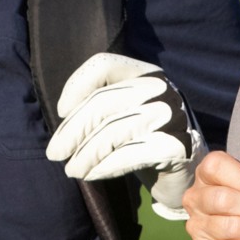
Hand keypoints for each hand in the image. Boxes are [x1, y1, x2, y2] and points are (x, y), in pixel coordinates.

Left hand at [48, 53, 203, 219]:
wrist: (184, 172)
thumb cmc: (143, 140)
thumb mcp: (122, 115)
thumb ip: (98, 106)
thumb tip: (62, 118)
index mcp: (145, 73)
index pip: (103, 65)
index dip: (76, 85)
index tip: (61, 112)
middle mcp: (161, 88)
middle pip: (104, 102)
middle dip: (72, 130)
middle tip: (54, 154)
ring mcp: (172, 115)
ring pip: (114, 130)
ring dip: (85, 154)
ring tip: (72, 170)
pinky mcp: (178, 145)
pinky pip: (131, 154)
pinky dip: (105, 166)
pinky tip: (92, 175)